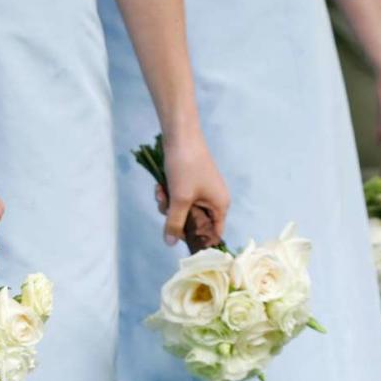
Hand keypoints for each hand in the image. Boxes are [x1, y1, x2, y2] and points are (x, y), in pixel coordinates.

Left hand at [156, 129, 229, 245]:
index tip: (179, 240)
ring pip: (181, 211)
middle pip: (193, 224)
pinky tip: (160, 185)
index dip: (197, 239)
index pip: (213, 233)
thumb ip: (175, 223)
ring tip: (162, 191)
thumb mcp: (179, 199)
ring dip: (168, 205)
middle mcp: (214, 201)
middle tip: (166, 206)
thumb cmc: (186, 167)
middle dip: (175, 217)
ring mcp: (201, 192)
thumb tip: (170, 244)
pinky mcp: (189, 185)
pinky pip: (177, 199)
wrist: (180, 136)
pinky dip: (167, 194)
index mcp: (220, 206)